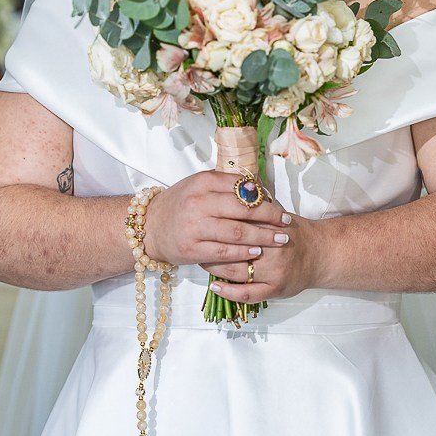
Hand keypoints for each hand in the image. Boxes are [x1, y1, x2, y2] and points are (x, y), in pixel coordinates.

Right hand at [143, 171, 291, 268]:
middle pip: (244, 210)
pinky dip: (244, 253)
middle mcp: (199, 202)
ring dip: (262, 237)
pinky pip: (225, 252)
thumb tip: (259, 187)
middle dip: (270, 216)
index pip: (241, 187)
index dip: (264, 196)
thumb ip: (225, 184)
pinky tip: (257, 252)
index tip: (278, 203)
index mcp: (203, 182)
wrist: (149, 227)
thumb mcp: (199, 186)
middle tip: (286, 221)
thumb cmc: (180, 204)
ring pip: (238, 232)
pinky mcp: (192, 249)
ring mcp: (195, 227)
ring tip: (279, 239)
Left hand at [200, 212, 319, 303]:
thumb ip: (255, 207)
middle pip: (234, 249)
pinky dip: (228, 292)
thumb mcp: (276, 213)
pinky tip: (215, 287)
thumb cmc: (294, 232)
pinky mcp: (275, 290)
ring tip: (201, 261)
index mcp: (271, 228)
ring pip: (236, 272)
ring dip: (215, 267)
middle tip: (197, 242)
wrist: (321, 253)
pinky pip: (247, 295)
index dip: (217, 223)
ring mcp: (274, 272)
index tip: (202, 222)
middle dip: (212, 246)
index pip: (238, 224)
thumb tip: (228, 192)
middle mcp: (273, 250)